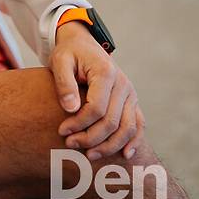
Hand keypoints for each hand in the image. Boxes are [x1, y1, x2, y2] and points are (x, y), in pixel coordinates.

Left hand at [49, 20, 144, 161]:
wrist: (83, 44)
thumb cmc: (70, 53)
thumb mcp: (60, 60)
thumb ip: (64, 82)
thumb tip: (70, 109)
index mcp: (106, 72)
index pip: (96, 108)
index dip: (79, 124)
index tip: (63, 131)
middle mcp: (123, 84)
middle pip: (111, 122)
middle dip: (91, 138)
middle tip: (70, 144)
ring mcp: (130, 94)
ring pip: (127, 128)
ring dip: (109, 146)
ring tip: (90, 155)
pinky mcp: (132, 101)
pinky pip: (138, 124)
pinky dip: (134, 141)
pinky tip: (125, 155)